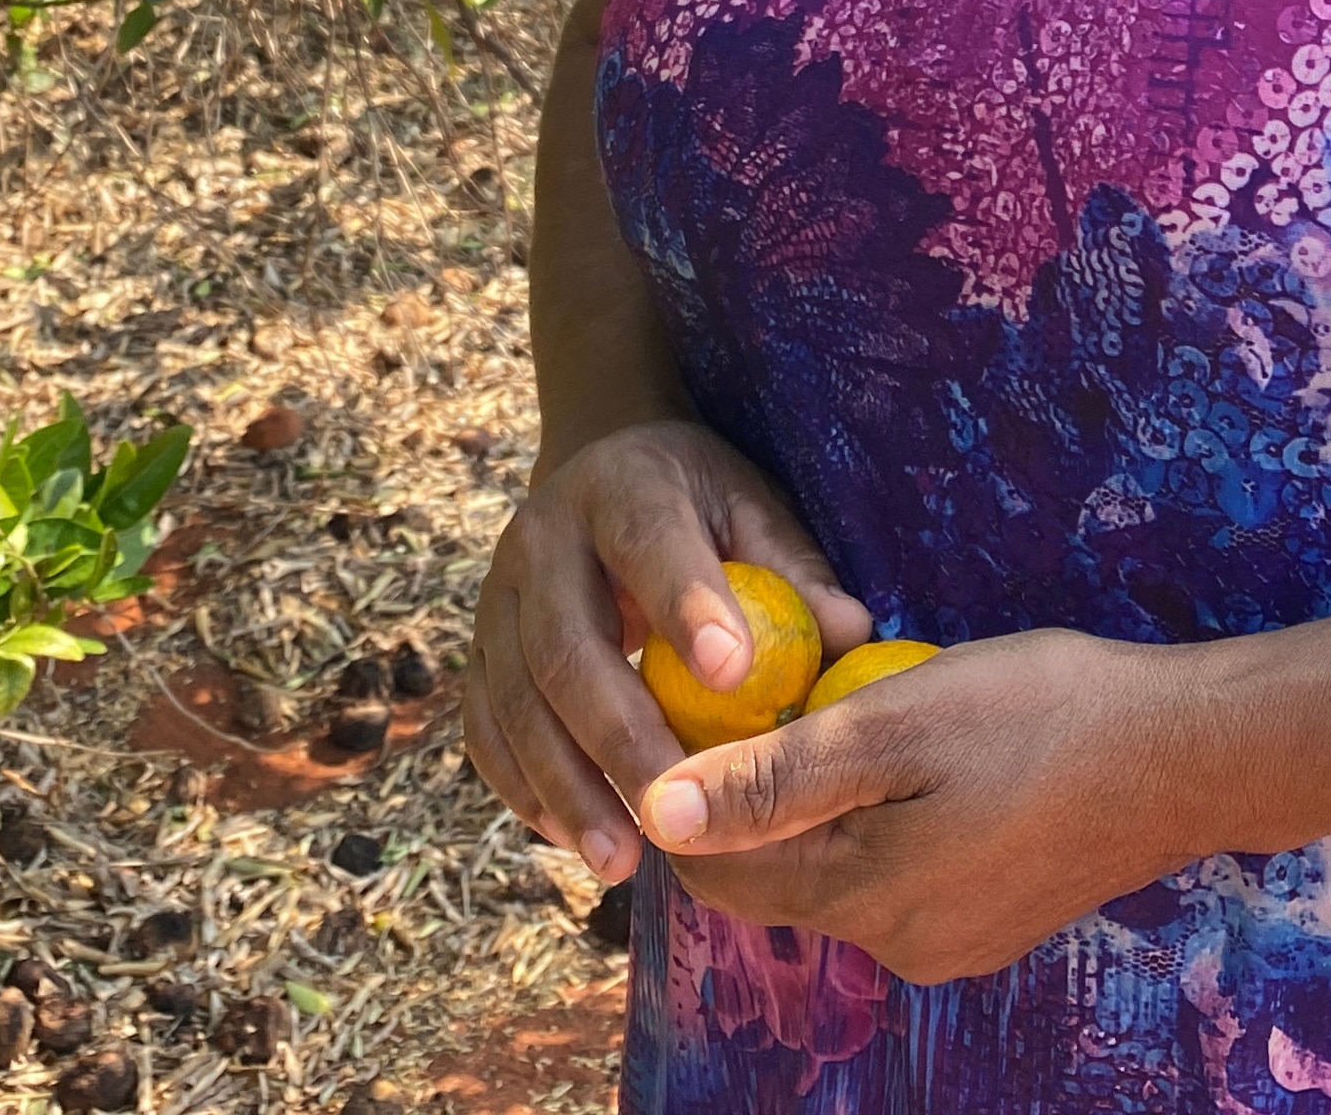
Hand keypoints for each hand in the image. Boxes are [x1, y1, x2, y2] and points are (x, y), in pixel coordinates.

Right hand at [464, 417, 867, 883]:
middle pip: (567, 645)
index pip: (649, 541)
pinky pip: (485, 727)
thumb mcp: (750, 506)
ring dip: (565, 787)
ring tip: (621, 859)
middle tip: (672, 813)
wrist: (598, 469)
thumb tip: (852, 633)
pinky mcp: (477, 649)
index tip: (734, 677)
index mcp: (621, 487)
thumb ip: (795, 567)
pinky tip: (570, 840)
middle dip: (618, 738)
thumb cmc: (697, 505)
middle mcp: (542, 537)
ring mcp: (497, 596)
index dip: (686, 606)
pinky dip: (522, 789)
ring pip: (516, 700)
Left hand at [638, 628, 1215, 983]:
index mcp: (862, 900)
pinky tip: (929, 759)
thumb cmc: (1044, 716)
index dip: (694, 797)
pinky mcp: (994, 923)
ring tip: (864, 715)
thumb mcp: (895, 724)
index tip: (708, 714)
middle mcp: (898, 947)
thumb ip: (774, 779)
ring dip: (833, 805)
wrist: (1190, 753)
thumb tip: (657, 817)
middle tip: (792, 696)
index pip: (718, 874)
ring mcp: (952, 943)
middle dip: (766, 797)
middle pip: (782, 876)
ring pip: (845, 873)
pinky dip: (891, 821)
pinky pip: (905, 877)